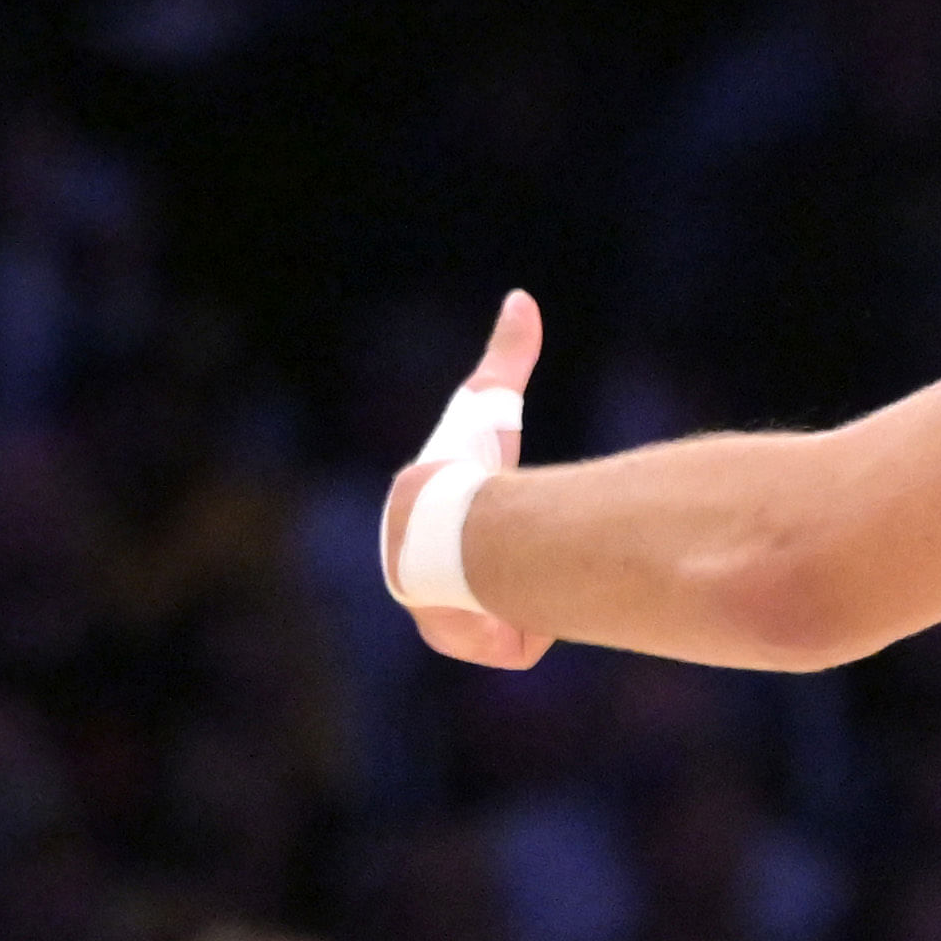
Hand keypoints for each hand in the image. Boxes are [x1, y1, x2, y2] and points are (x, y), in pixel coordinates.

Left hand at [383, 290, 555, 669]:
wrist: (446, 525)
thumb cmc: (467, 463)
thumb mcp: (490, 402)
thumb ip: (507, 354)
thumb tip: (523, 297)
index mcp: (416, 525)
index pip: (459, 532)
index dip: (488, 523)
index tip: (501, 518)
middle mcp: (417, 575)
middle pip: (477, 580)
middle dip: (498, 572)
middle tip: (522, 558)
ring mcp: (438, 615)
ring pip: (496, 614)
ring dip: (512, 599)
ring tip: (524, 581)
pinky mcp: (463, 642)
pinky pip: (508, 643)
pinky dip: (521, 626)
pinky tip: (520, 604)